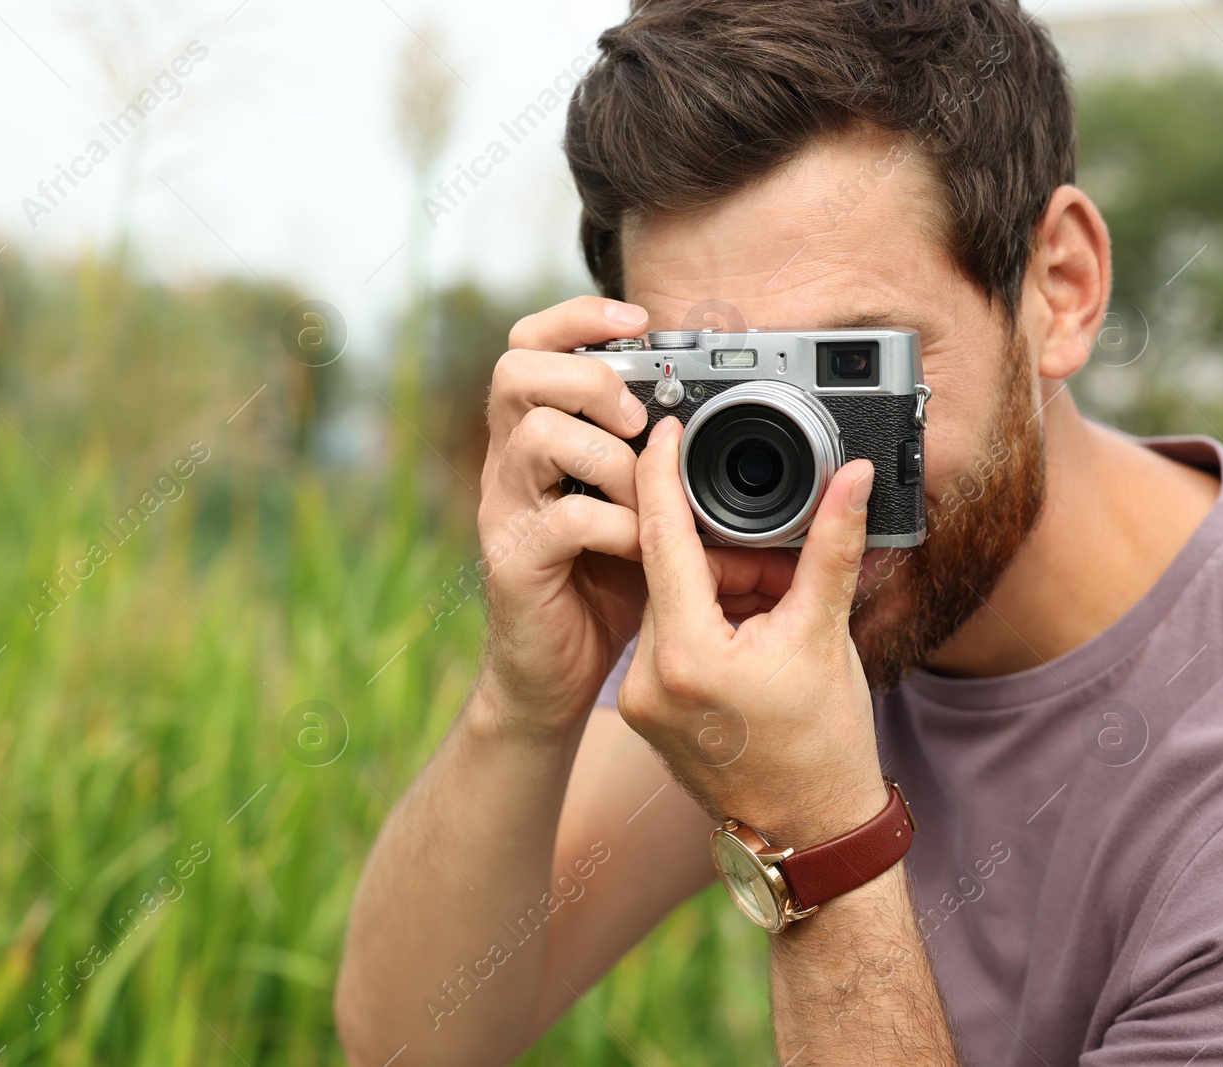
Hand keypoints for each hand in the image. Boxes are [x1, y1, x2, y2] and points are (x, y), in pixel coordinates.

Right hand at [473, 296, 653, 737]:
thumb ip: (655, 460)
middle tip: (637, 419)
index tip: (637, 320)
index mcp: (534, 436)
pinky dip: (616, 525)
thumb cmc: (602, 585)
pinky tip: (640, 548)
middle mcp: (508, 464)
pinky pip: (564, 519)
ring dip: (608, 455)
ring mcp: (505, 511)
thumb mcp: (635, 506)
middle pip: (515, 371)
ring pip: (537, 436)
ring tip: (642, 493)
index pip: (528, 344)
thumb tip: (717, 409)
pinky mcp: (515, 561)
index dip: (577, 317)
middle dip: (589, 378)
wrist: (556, 676)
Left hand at [616, 416, 886, 844]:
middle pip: (670, 570)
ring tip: (776, 608)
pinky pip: (670, 638)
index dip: (661, 473)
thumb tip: (852, 476)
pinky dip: (708, 620)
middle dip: (724, 551)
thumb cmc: (824, 745)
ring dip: (720, 588)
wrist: (812, 831)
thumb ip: (831, 546)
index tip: (664, 429)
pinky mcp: (647, 711)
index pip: (660, 537)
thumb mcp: (826, 633)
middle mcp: (649, 679)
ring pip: (671, 604)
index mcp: (687, 657)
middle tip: (780, 562)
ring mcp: (641, 700)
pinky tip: (752, 631)